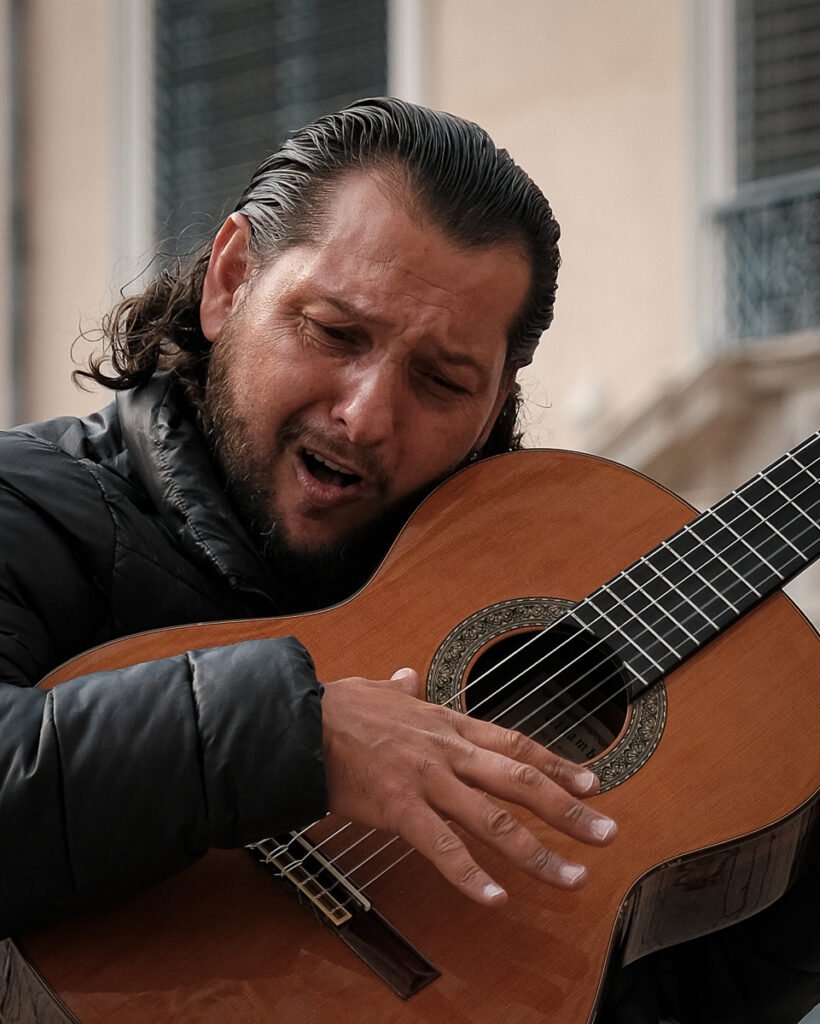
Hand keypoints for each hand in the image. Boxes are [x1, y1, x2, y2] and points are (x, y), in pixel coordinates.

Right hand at [320, 667, 616, 906]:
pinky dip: (473, 877)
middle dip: (570, 810)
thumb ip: (403, 686)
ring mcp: (428, 781)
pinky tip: (497, 899)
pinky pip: (443, 848)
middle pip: (522, 781)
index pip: (517, 743)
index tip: (593, 783)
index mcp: (448, 724)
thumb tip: (410, 675)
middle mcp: (448, 751)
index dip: (559, 765)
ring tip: (573, 878)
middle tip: (607, 832)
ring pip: (496, 820)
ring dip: (540, 852)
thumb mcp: (379, 689)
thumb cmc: (338, 708)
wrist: (299, 725)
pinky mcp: (401, 809)